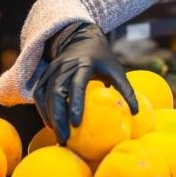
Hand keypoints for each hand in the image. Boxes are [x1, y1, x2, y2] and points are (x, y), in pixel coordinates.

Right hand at [32, 22, 137, 142]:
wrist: (82, 38)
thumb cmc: (103, 58)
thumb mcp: (116, 70)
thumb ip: (125, 90)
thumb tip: (135, 113)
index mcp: (84, 63)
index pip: (77, 85)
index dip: (75, 103)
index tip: (76, 123)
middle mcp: (65, 65)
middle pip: (56, 92)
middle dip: (59, 117)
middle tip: (65, 138)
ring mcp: (53, 69)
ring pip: (45, 94)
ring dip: (50, 116)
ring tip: (58, 135)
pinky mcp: (45, 73)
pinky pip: (39, 93)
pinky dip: (42, 109)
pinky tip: (51, 124)